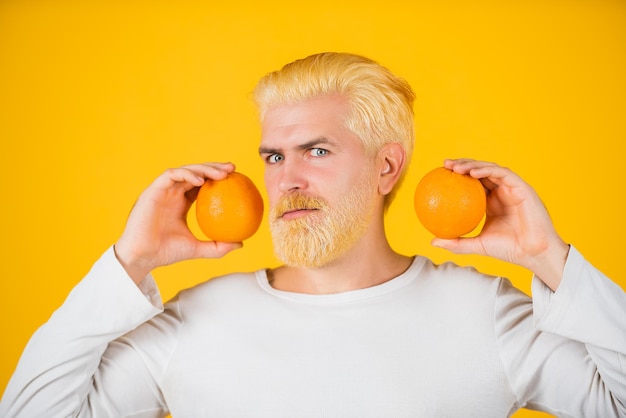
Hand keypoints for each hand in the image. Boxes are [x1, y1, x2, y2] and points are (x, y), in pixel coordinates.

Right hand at [114, 163, 242, 284]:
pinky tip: (201, 181)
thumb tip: (241, 243)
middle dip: (214, 167)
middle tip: (232, 168)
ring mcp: (162, 190)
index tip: (235, 177)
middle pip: (196, 173)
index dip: (217, 177)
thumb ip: (218, 246)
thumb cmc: (167, 253)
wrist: (142, 256)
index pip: (201, 184)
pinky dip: (186, 174)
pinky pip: (171, 175)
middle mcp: (172, 193)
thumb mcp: (198, 249)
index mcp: (181, 202)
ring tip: (222, 173)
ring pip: (185, 170)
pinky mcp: (152, 190)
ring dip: (204, 168)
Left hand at [432, 159, 569, 290]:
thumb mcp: (477, 245)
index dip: (458, 176)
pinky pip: (502, 174)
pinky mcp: (522, 187)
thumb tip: (433, 242)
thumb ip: (457, 242)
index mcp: (492, 202)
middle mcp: (502, 192)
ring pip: (490, 169)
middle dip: (462, 164)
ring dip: (472, 164)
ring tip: (455, 167)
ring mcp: (512, 188)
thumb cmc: (508, 250)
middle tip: (445, 165)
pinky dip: (487, 170)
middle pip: (480, 171)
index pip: (473, 183)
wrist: (533, 253)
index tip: (440, 175)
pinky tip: (472, 172)